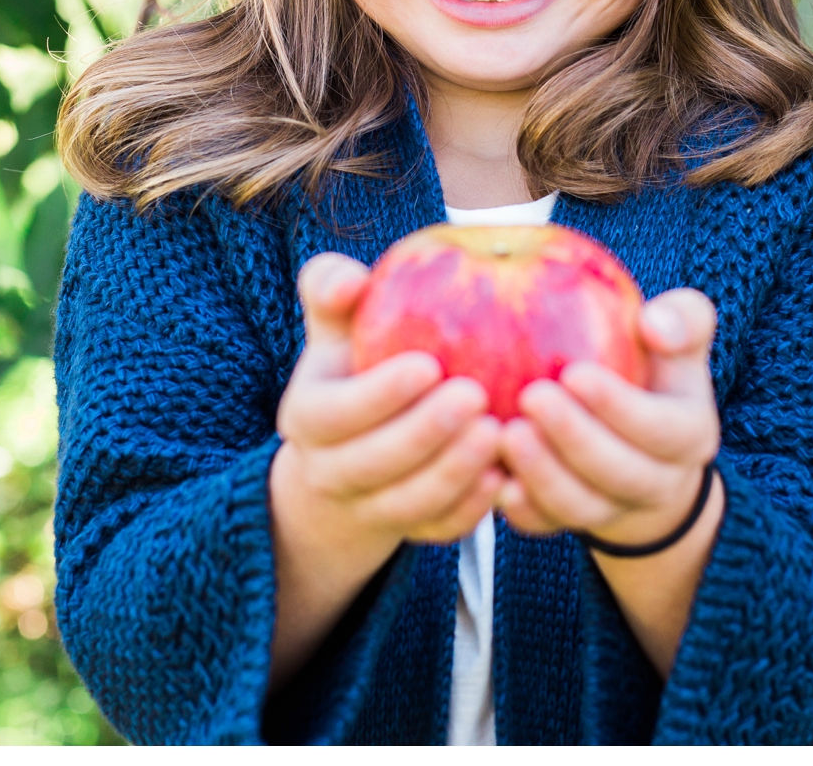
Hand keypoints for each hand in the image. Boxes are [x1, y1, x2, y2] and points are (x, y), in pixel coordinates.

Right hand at [271, 252, 504, 549]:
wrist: (359, 443)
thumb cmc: (359, 361)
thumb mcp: (339, 323)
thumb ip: (333, 288)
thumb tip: (350, 280)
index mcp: (306, 417)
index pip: (332, 414)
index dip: (378, 395)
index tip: (430, 364)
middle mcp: (328, 471)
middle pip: (370, 465)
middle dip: (424, 434)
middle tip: (476, 395)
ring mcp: (369, 508)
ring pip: (407, 504)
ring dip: (453, 473)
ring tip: (498, 432)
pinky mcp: (411, 531)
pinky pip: (439, 529)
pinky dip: (471, 507)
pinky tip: (506, 476)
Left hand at [495, 288, 719, 549]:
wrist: (642, 442)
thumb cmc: (653, 369)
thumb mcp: (680, 337)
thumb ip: (683, 319)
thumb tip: (655, 323)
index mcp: (689, 435)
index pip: (661, 428)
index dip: (619, 406)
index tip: (575, 372)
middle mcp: (659, 482)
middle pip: (622, 474)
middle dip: (575, 439)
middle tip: (531, 397)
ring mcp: (614, 508)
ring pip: (582, 507)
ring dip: (543, 475)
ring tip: (507, 434)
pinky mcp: (571, 521)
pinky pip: (547, 525)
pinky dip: (522, 508)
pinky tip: (495, 480)